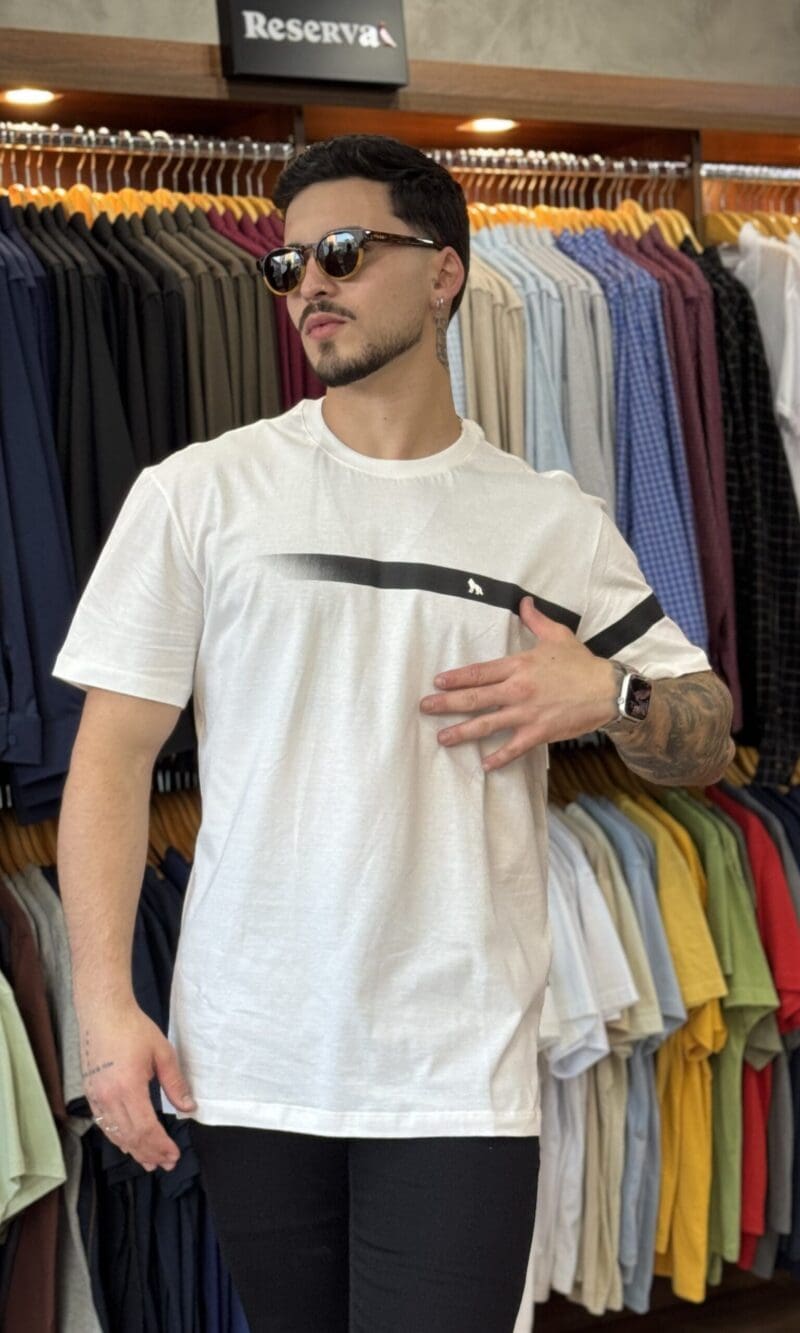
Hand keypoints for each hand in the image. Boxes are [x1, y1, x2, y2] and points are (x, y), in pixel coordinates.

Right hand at [80, 1001, 196, 1171]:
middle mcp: (109, 1097)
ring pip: (116, 1135)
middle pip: (131, 1137)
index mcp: (129, 1088)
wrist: (103, 1013)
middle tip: (166, 1163)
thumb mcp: (162, 1053)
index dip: (161, 1145)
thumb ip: (175, 1084)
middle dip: (150, 1153)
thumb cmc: (134, 1029)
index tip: (173, 1155)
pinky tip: (129, 1145)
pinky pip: (104, 1125)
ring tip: (150, 1162)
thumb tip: (189, 1107)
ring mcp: (96, 1097)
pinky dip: (118, 1139)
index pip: (146, 1128)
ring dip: (134, 1151)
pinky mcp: (90, 1094)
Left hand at [419, 597, 617, 771]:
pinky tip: (484, 765)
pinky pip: (514, 747)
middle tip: (425, 708)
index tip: (437, 682)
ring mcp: (527, 713)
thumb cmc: (581, 663)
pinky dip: (499, 758)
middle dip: (447, 704)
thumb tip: (524, 602)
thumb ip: (536, 620)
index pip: (479, 672)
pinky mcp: (539, 732)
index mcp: (519, 666)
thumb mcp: (557, 635)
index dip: (456, 678)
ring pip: (487, 724)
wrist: (607, 690)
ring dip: (463, 732)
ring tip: (442, 738)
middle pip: (475, 698)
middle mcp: (518, 690)